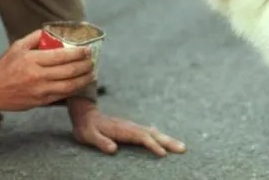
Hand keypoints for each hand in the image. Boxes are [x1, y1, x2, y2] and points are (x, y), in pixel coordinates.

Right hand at [0, 30, 95, 110]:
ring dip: (84, 79)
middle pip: (69, 71)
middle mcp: (38, 76)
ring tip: (92, 73)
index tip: (87, 50)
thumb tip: (53, 32)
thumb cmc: (4, 67)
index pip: (62, 56)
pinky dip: (74, 89)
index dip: (78, 53)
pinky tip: (80, 84)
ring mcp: (41, 91)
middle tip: (93, 61)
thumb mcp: (17, 46)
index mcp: (32, 60)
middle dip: (85, 66)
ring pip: (69, 86)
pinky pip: (62, 96)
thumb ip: (35, 37)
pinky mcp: (41, 102)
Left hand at [68, 98, 186, 156]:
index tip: (163, 154)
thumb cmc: (87, 127)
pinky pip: (149, 133)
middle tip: (183, 149)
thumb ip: (100, 142)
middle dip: (168, 142)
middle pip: (153, 134)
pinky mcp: (131, 129)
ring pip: (153, 133)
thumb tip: (113, 149)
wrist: (85, 115)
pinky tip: (164, 139)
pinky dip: (159, 137)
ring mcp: (132, 127)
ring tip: (181, 147)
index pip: (141, 137)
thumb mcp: (89, 136)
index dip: (152, 145)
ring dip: (167, 140)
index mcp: (122, 129)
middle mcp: (130, 127)